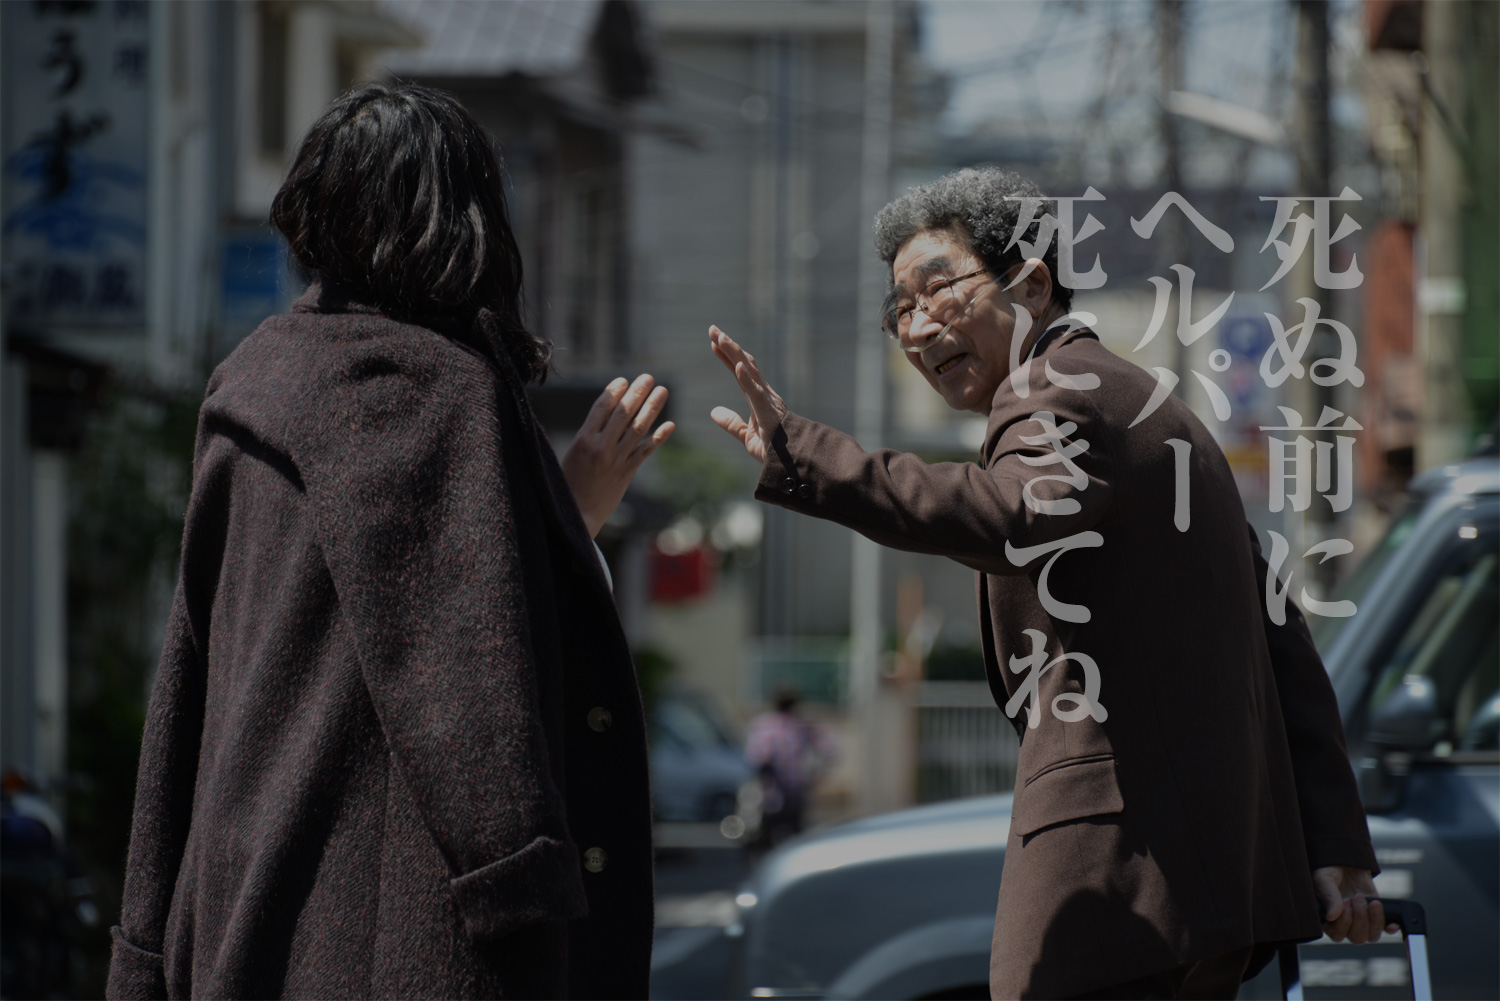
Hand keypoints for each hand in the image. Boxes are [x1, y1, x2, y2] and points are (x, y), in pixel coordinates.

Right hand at [561, 374, 674, 536]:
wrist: (577, 516)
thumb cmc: (567, 485)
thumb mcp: (569, 456)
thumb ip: (586, 437)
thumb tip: (600, 416)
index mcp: (582, 440)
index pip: (601, 408)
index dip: (614, 392)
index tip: (624, 380)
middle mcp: (601, 447)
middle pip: (623, 414)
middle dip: (637, 393)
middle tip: (649, 377)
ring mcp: (616, 460)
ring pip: (638, 428)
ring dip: (652, 408)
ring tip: (663, 391)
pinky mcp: (627, 473)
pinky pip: (646, 451)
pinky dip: (658, 438)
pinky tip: (669, 425)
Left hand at [708, 325, 787, 463]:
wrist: (791, 463)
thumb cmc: (774, 450)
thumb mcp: (746, 436)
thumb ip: (731, 423)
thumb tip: (713, 411)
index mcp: (758, 398)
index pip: (739, 372)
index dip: (727, 356)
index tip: (714, 341)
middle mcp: (763, 393)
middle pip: (743, 363)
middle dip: (728, 345)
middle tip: (713, 328)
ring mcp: (767, 399)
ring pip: (748, 370)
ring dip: (734, 352)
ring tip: (720, 336)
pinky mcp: (768, 410)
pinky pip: (755, 391)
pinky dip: (746, 377)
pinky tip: (736, 364)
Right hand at [1312, 866, 1397, 943]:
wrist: (1345, 861)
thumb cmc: (1329, 871)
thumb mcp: (1324, 880)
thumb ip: (1329, 897)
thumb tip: (1332, 916)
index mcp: (1328, 920)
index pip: (1337, 935)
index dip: (1344, 922)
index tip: (1346, 902)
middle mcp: (1344, 925)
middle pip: (1357, 938)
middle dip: (1360, 919)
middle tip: (1357, 897)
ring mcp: (1361, 921)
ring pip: (1372, 935)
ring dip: (1374, 920)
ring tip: (1372, 902)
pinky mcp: (1375, 915)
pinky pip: (1385, 929)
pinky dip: (1389, 927)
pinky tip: (1392, 923)